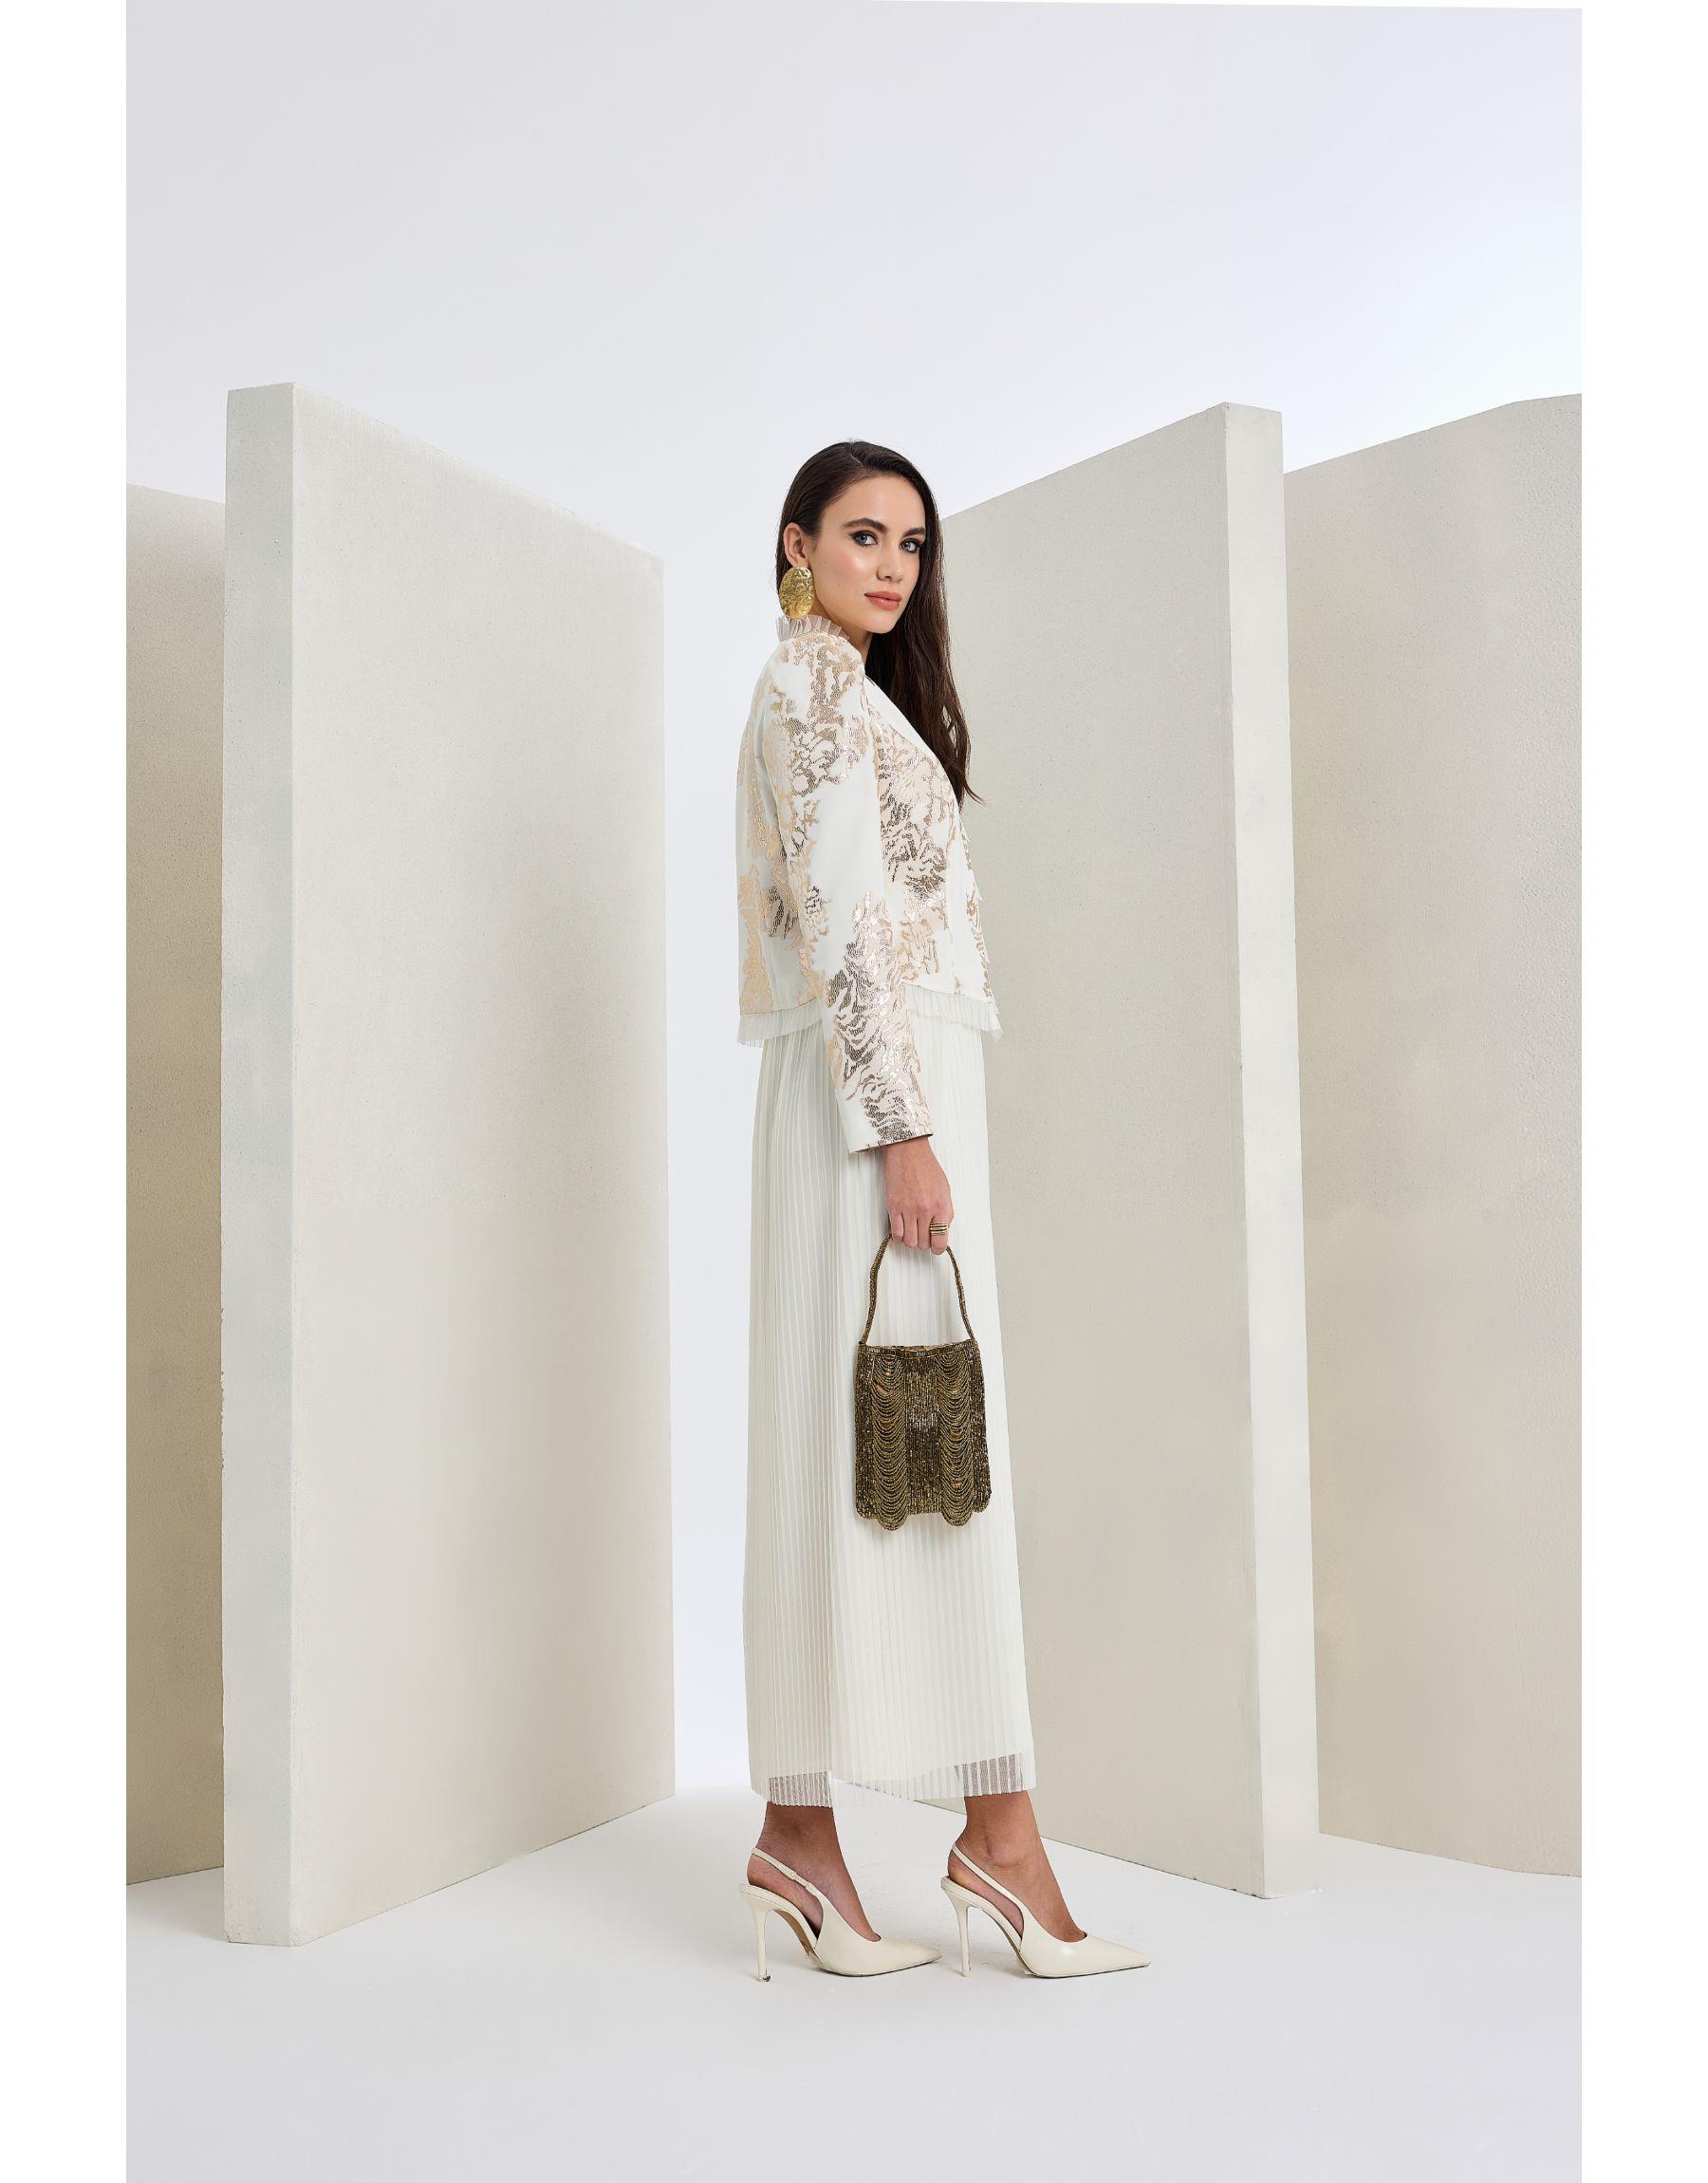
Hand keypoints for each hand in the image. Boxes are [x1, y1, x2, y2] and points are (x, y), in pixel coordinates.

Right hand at [882, 1136, 952, 1251]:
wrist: (908, 1152)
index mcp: (941, 1206)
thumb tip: (942, 1230)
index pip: (940, 1241)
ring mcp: (908, 1209)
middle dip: (924, 1243)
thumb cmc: (927, 1168)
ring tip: (912, 1232)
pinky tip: (902, 1230)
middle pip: (923, 1243)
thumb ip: (945, 1212)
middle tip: (923, 1235)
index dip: (937, 1248)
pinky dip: (899, 1236)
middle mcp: (925, 1210)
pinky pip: (896, 1233)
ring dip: (911, 1241)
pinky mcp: (893, 1207)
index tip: (935, 1247)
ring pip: (909, 1242)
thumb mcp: (945, 1190)